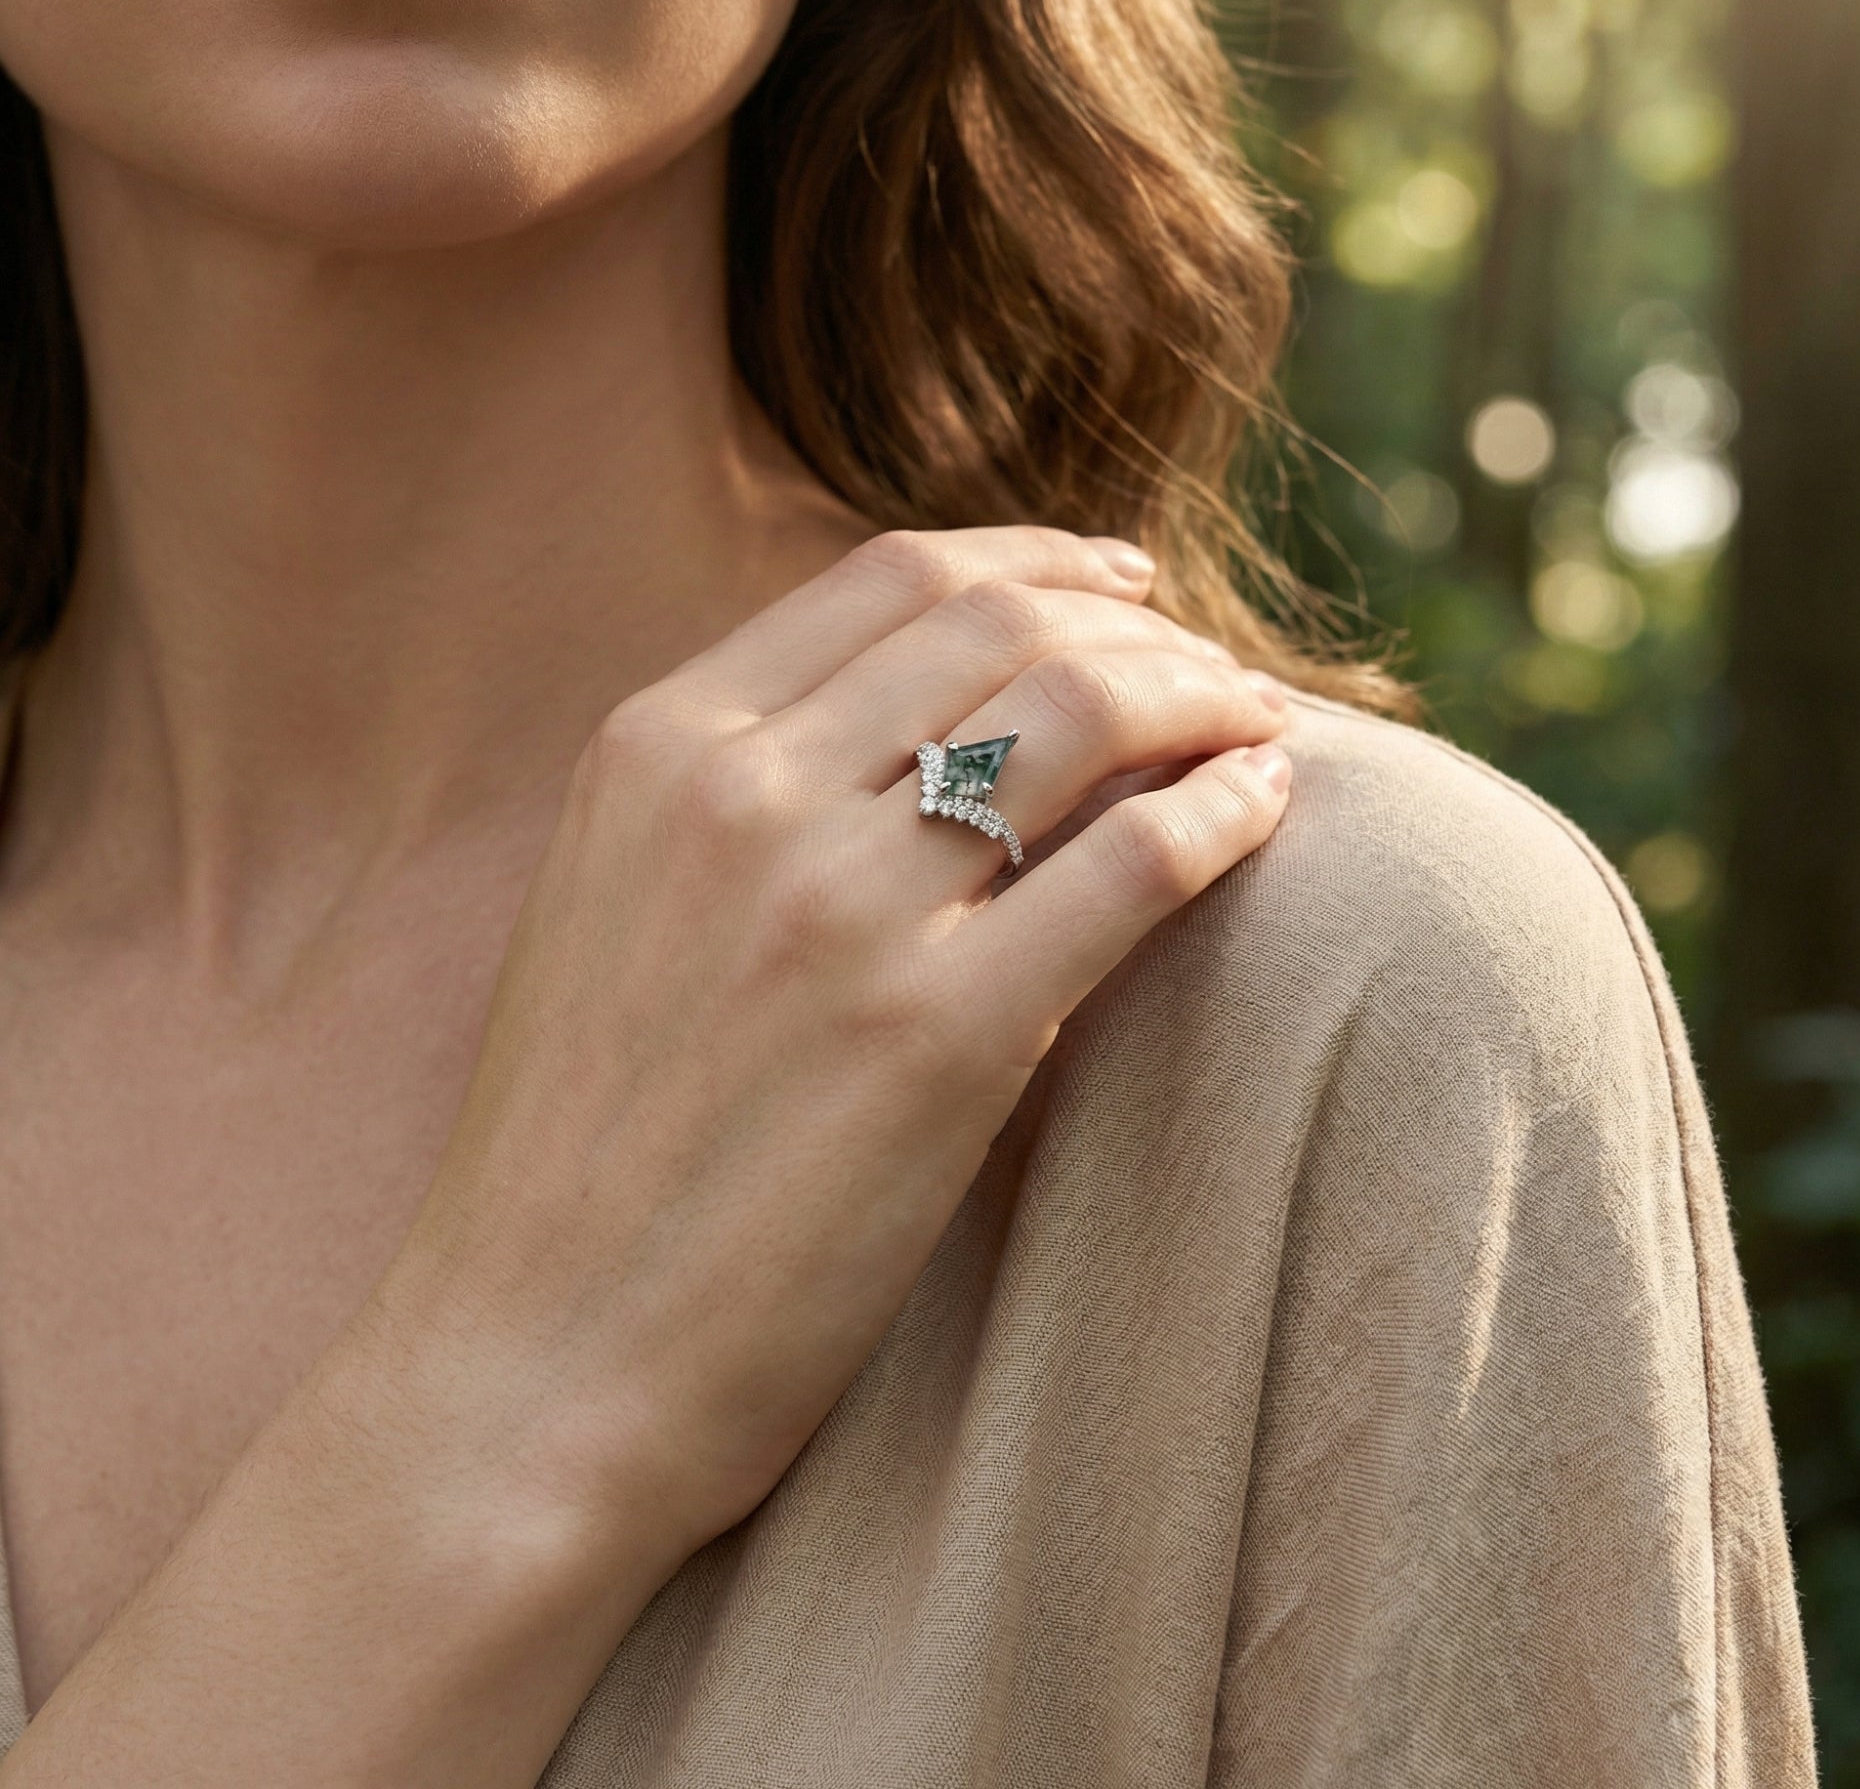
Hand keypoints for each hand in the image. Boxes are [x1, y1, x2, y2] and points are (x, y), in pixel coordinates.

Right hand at [377, 524, 1292, 1585]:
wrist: (526, 1365)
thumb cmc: (578, 1157)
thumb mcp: (618, 906)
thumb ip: (744, 793)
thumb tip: (935, 723)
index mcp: (659, 746)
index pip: (897, 576)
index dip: (1042, 561)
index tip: (1125, 585)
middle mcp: (747, 794)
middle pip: (1009, 627)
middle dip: (1144, 628)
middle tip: (1215, 673)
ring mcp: (841, 911)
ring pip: (1086, 715)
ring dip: (1205, 699)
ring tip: (1259, 727)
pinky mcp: (939, 1038)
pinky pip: (1136, 863)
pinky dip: (1228, 810)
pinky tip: (1266, 807)